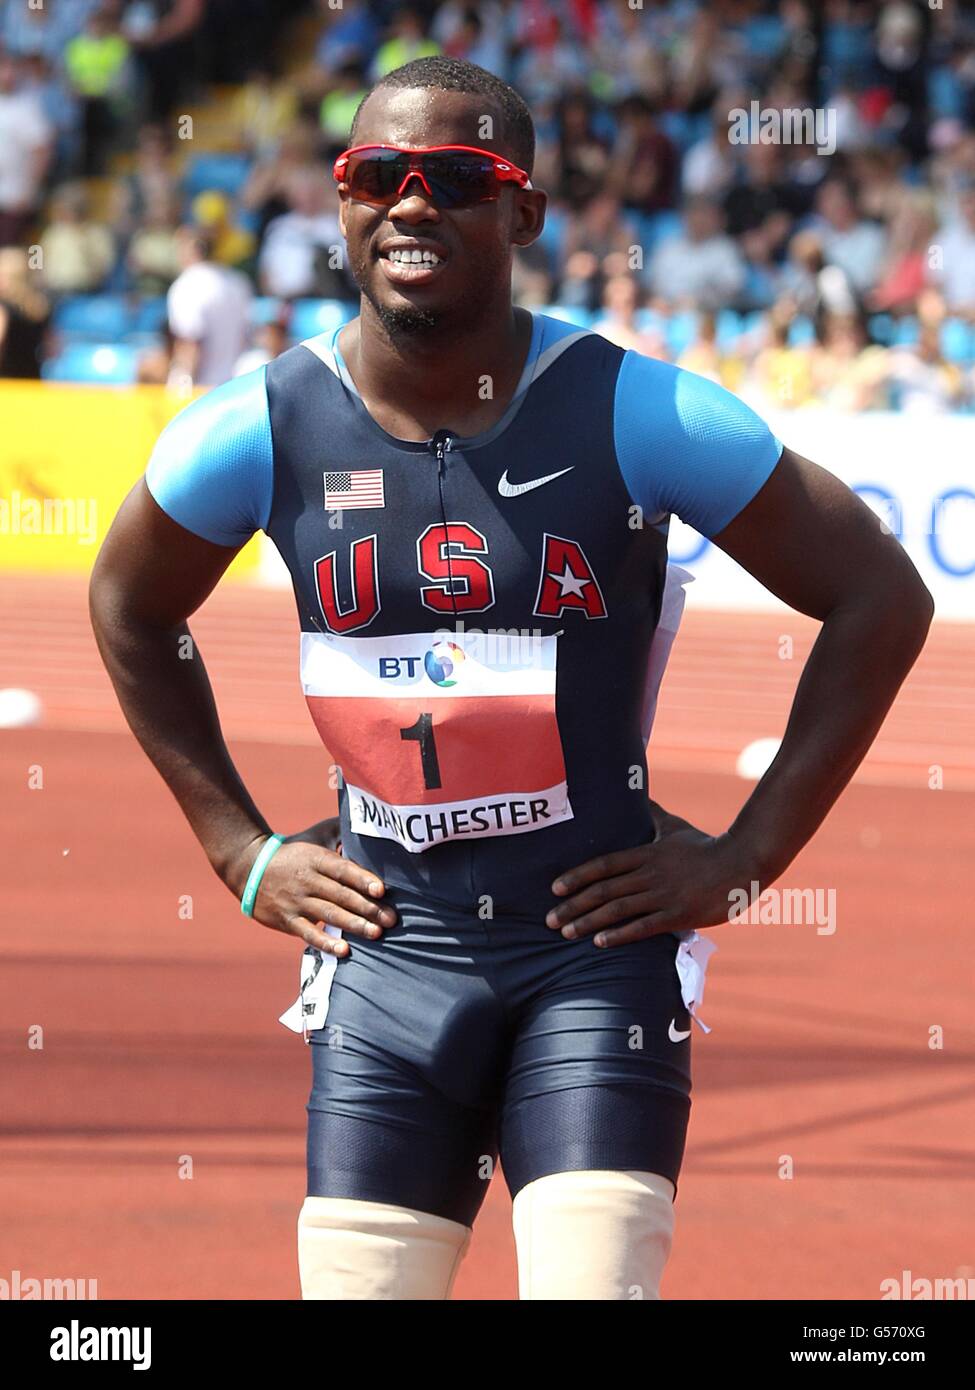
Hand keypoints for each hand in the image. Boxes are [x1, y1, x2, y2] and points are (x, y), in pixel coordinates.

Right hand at [230, 824, 395, 956]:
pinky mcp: (287, 919)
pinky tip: (343, 950)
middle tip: (392, 919)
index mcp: (316, 859)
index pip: (343, 869)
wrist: (248, 866)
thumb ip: (341, 831)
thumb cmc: (292, 850)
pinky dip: (325, 942)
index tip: (382, 890)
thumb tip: (369, 826)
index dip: (363, 879)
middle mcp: (307, 880)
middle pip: (341, 895)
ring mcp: (296, 901)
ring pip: (329, 914)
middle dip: (368, 908)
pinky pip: (308, 933)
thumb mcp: (315, 836)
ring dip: (354, 925)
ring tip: (376, 933)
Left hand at [545, 802, 752, 946]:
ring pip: (618, 909)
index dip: (577, 876)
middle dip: (573, 906)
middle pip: (603, 890)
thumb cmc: (705, 845)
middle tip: (550, 919)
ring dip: (588, 922)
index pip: (603, 865)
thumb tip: (639, 796)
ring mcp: (663, 895)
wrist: (741, 862)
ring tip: (566, 933)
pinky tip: (599, 942)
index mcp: (646, 853)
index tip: (554, 889)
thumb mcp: (674, 827)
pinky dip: (618, 935)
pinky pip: (642, 927)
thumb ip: (653, 816)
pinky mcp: (677, 915)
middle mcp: (649, 874)